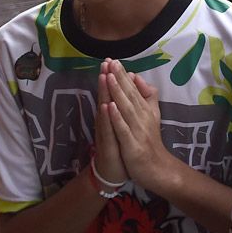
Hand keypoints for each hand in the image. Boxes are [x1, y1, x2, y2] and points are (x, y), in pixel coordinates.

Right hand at [93, 60, 127, 183]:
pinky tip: (106, 106)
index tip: (113, 59)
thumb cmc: (120, 146)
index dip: (112, 77)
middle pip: (105, 96)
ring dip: (103, 93)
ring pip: (103, 110)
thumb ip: (126, 107)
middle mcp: (106, 121)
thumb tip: (129, 89)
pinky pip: (107, 129)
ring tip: (103, 76)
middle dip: (105, 79)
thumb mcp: (124, 125)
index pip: (112, 93)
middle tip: (105, 61)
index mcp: (112, 116)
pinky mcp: (108, 143)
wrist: (113, 172)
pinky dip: (107, 117)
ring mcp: (105, 132)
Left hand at [103, 59, 175, 189]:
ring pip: (126, 108)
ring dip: (117, 92)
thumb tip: (137, 77)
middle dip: (119, 78)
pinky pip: (123, 129)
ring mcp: (137, 130)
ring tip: (108, 77)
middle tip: (110, 62)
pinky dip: (117, 117)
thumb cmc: (150, 141)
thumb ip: (146, 96)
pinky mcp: (132, 145)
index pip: (133, 89)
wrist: (157, 168)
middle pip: (129, 95)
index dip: (123, 75)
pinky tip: (110, 106)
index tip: (113, 60)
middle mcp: (142, 117)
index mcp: (145, 110)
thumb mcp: (151, 115)